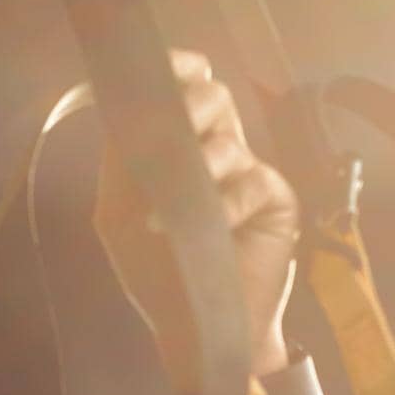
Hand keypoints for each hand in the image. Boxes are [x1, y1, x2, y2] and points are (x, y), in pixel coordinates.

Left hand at [92, 47, 300, 371]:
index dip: (178, 68)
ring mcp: (246, 176)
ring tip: (176, 202)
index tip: (168, 67)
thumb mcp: (120, 218)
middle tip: (171, 134)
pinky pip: (253, 182)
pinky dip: (226, 204)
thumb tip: (122, 119)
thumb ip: (118, 167)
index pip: (183, 88)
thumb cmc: (158, 272)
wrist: (196, 328)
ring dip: (200, 164)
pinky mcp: (275, 202)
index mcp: (177, 147)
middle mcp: (214, 152)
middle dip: (189, 107)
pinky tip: (210, 227)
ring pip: (230, 138)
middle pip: (212, 96)